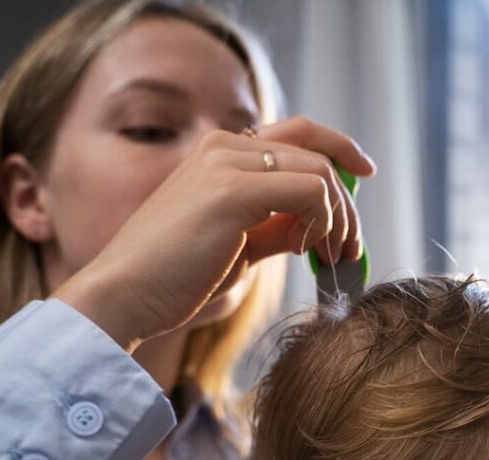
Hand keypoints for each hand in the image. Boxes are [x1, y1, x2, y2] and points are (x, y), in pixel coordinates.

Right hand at [54, 117, 375, 351]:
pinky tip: (303, 250)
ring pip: (320, 172)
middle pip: (317, 150)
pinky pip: (310, 190)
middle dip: (348, 202)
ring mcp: (225, 163)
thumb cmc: (175, 281)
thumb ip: (275, 227)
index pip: (300, 134)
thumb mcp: (238, 248)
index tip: (365, 176)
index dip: (340, 149)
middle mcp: (223, 147)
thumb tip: (314, 227)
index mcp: (221, 154)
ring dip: (339, 219)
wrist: (123, 297)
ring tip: (329, 256)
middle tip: (350, 248)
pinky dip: (322, 221)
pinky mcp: (231, 190)